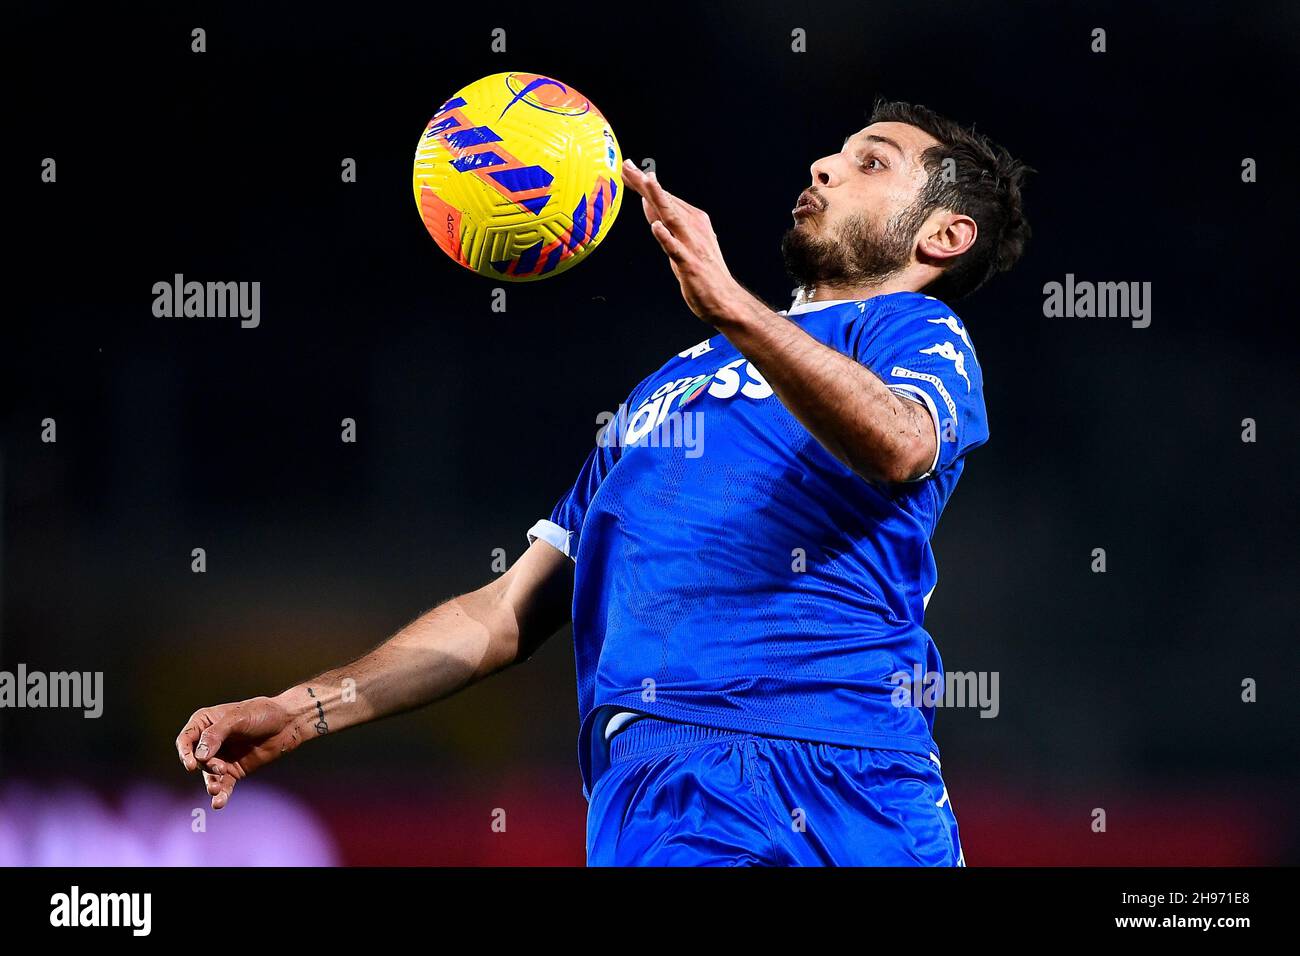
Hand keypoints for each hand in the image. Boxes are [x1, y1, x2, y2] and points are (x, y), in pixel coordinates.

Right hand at [175, 696, 301, 809]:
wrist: (287, 723)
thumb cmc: (262, 713)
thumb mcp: (238, 718)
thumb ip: (217, 735)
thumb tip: (199, 756)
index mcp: (205, 723)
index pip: (186, 740)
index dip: (185, 753)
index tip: (192, 765)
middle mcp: (209, 742)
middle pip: (197, 759)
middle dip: (206, 766)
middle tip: (220, 768)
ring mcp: (221, 757)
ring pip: (208, 775)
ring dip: (211, 784)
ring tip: (216, 790)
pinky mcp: (233, 770)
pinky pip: (224, 785)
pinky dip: (221, 795)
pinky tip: (218, 803)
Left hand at [620, 159, 743, 323]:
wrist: (725, 300)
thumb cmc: (704, 271)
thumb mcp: (682, 241)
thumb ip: (666, 222)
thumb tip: (648, 202)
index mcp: (693, 220)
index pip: (665, 197)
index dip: (644, 183)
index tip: (627, 167)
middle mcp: (694, 227)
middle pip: (665, 201)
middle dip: (645, 184)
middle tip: (627, 166)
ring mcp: (692, 245)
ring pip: (672, 217)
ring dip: (659, 199)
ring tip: (646, 182)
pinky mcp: (690, 264)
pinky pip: (676, 249)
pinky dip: (666, 237)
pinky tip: (656, 227)